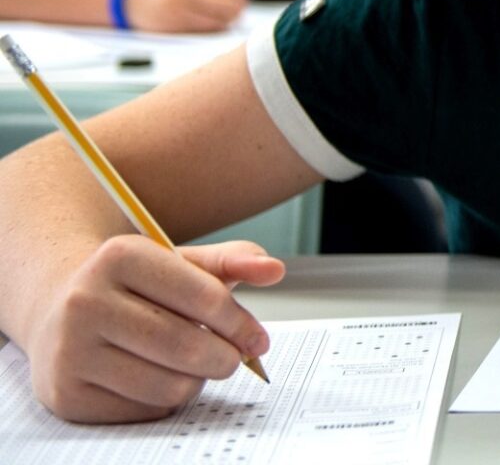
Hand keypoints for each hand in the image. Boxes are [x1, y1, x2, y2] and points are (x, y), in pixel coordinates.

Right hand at [26, 237, 284, 422]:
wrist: (57, 309)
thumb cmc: (135, 286)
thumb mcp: (179, 262)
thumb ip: (231, 261)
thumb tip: (274, 269)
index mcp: (119, 256)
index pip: (205, 297)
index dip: (241, 324)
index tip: (258, 340)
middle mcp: (85, 301)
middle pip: (189, 347)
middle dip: (226, 359)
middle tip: (232, 359)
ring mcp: (70, 350)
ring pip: (170, 386)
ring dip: (197, 381)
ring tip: (192, 365)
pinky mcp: (65, 394)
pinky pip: (144, 411)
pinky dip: (164, 400)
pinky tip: (156, 377)